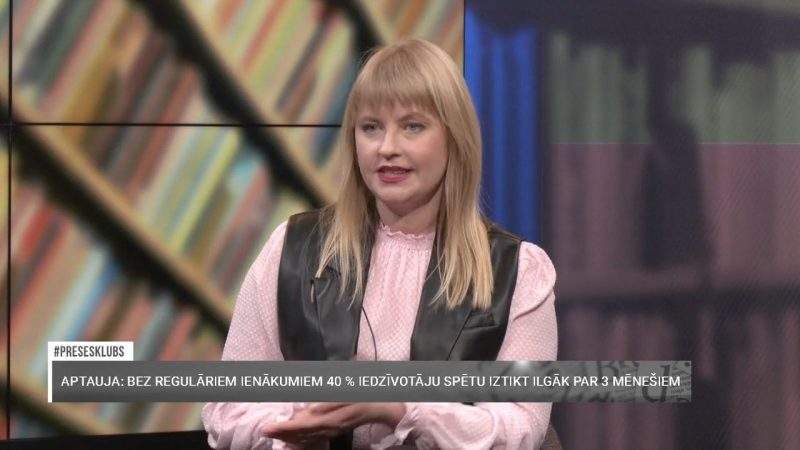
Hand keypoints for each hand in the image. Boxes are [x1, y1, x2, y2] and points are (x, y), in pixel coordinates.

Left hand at [262, 402, 405, 445]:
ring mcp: (332, 430)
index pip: (300, 426)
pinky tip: (295, 437)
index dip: (283, 428)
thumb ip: (327, 401)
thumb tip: (309, 409)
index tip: (268, 428)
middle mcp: (328, 427)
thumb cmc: (363, 393)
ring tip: (275, 434)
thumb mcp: (345, 392)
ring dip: (290, 436)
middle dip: (282, 433)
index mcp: (329, 418)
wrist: (383, 405)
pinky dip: (302, 438)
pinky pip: (315, 438)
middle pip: (301, 434)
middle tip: (265, 431)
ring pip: (307, 437)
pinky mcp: (336, 429)